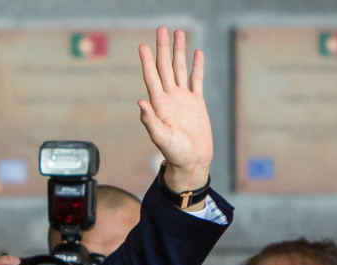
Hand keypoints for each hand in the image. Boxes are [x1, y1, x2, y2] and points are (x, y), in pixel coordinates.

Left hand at [138, 27, 211, 192]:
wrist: (191, 162)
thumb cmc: (174, 153)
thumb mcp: (161, 138)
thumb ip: (150, 121)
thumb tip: (140, 103)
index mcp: (160, 104)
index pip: (152, 78)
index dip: (147, 62)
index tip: (143, 46)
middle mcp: (169, 98)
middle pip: (165, 67)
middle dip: (163, 48)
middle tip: (161, 29)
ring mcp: (183, 99)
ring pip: (179, 69)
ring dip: (178, 52)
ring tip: (178, 33)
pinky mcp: (196, 103)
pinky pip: (196, 80)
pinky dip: (196, 67)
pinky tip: (196, 53)